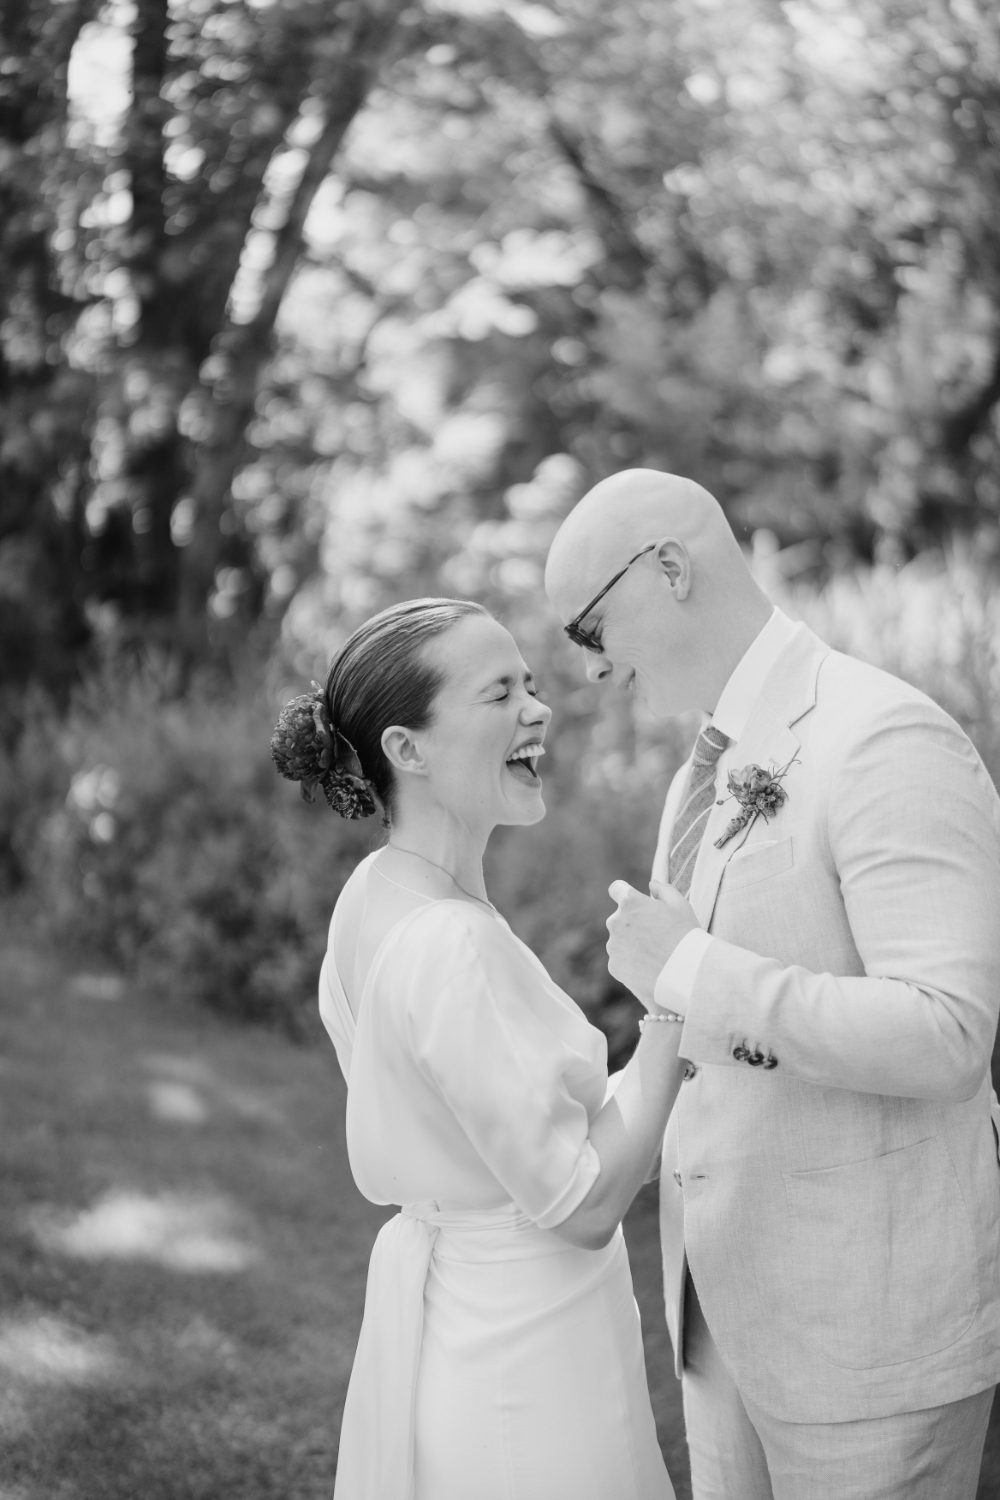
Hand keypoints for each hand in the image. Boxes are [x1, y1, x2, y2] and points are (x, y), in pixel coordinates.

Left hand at [606, 879, 698, 1005]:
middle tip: (656, 935)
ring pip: (620, 941)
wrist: (686, 973)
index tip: (632, 901)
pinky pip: (620, 961)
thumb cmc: (686, 935)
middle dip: (633, 924)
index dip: (624, 893)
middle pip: (620, 918)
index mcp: (630, 902)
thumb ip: (663, 890)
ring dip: (631, 944)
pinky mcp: (614, 966)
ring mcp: (613, 945)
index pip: (617, 889)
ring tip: (656, 954)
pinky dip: (631, 963)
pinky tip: (650, 967)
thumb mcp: (680, 905)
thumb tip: (652, 885)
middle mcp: (616, 921)